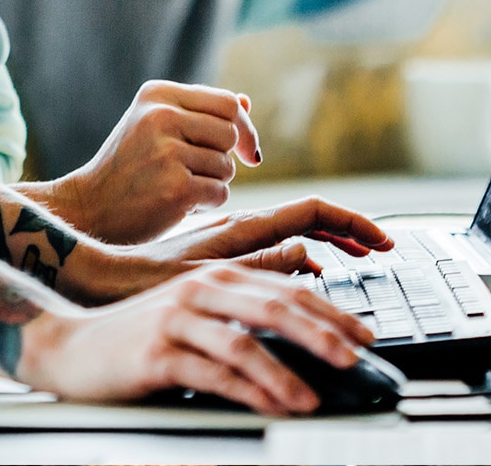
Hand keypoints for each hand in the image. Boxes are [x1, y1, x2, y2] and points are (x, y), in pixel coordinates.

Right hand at [18, 262, 374, 413]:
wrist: (70, 346)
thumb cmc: (138, 335)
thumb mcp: (193, 314)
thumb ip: (241, 312)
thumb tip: (299, 325)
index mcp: (214, 276)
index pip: (285, 288)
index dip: (329, 308)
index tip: (365, 333)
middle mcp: (199, 290)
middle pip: (272, 307)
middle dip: (321, 334)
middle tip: (356, 358)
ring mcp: (176, 319)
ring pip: (244, 341)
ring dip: (286, 373)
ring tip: (314, 399)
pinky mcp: (157, 353)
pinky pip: (212, 373)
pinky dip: (247, 392)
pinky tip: (270, 407)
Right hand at [31, 81, 261, 243]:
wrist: (91, 206)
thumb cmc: (130, 166)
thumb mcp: (156, 127)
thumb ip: (200, 114)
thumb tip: (246, 102)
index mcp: (157, 94)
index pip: (227, 102)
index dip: (245, 128)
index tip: (247, 152)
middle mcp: (161, 116)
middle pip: (231, 133)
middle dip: (225, 157)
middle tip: (198, 172)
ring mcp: (167, 152)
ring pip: (227, 165)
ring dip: (213, 182)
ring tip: (178, 185)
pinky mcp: (176, 188)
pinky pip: (220, 192)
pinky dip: (207, 203)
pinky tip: (179, 204)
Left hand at [150, 197, 394, 275]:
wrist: (108, 277)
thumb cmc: (149, 272)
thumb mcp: (210, 274)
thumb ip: (260, 262)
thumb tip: (307, 253)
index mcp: (244, 231)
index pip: (310, 212)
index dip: (350, 222)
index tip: (382, 239)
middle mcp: (242, 232)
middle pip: (309, 220)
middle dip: (348, 230)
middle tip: (382, 248)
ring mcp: (233, 242)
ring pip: (294, 234)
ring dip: (330, 241)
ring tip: (358, 255)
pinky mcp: (223, 257)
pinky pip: (274, 251)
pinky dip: (304, 257)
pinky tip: (314, 271)